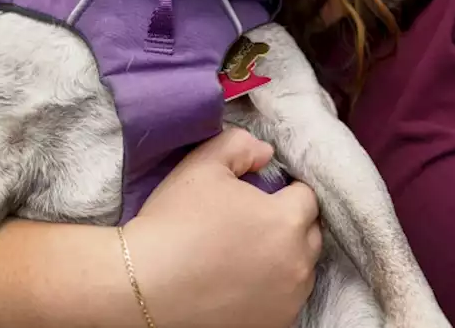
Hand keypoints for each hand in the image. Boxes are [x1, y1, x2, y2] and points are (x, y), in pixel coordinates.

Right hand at [122, 127, 321, 327]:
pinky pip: (286, 300)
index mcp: (286, 220)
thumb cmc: (173, 222)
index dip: (285, 189)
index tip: (261, 194)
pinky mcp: (274, 324)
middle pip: (310, 233)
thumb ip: (242, 146)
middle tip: (253, 221)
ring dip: (285, 257)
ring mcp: (288, 300)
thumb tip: (267, 153)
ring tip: (247, 253)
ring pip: (302, 269)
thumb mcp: (203, 164)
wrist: (144, 286)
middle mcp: (298, 263)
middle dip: (290, 223)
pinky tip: (242, 281)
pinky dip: (273, 289)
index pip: (307, 196)